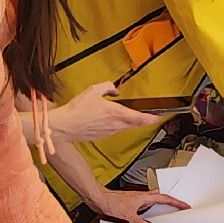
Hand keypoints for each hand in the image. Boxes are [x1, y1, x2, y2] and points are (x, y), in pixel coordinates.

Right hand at [48, 82, 162, 143]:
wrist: (65, 126)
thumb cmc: (77, 111)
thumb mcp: (93, 90)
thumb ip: (107, 86)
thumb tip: (114, 89)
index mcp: (116, 114)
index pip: (140, 118)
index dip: (152, 118)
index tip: (159, 117)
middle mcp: (115, 125)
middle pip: (135, 124)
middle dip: (142, 119)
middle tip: (148, 115)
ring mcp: (110, 132)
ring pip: (124, 126)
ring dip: (126, 120)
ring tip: (121, 113)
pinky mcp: (102, 136)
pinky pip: (114, 129)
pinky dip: (115, 123)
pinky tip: (106, 118)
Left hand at [89, 190, 189, 222]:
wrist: (99, 199)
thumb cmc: (112, 201)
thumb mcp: (128, 214)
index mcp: (145, 197)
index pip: (165, 199)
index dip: (176, 202)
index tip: (185, 206)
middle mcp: (143, 198)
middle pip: (162, 199)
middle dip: (172, 204)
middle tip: (180, 210)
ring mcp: (138, 202)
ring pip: (154, 205)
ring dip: (161, 210)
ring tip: (167, 217)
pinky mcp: (132, 206)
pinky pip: (145, 210)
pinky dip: (150, 215)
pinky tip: (148, 222)